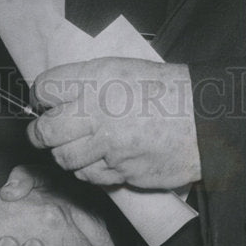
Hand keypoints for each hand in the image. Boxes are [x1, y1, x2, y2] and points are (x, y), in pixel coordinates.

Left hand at [28, 57, 200, 188]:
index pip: (45, 88)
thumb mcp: (123, 68)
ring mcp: (107, 147)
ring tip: (80, 143)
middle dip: (41, 133)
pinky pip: (89, 176)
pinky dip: (89, 169)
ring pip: (64, 159)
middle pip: (45, 132)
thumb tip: (57, 95)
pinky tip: (102, 157)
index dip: (41, 96)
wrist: (204, 118)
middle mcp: (96, 112)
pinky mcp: (119, 172)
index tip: (45, 101)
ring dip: (66, 153)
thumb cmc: (166, 89)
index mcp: (96, 78)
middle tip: (46, 130)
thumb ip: (88, 80)